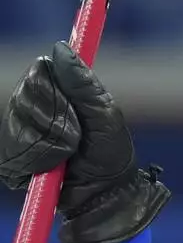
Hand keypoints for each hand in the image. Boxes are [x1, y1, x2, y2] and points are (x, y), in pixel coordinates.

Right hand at [0, 41, 169, 242]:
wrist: (102, 195)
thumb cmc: (110, 154)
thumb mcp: (105, 115)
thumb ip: (83, 83)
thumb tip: (61, 47)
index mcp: (60, 91)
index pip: (40, 73)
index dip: (56, 92)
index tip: (75, 110)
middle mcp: (35, 106)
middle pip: (26, 97)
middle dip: (57, 121)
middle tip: (76, 138)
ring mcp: (20, 130)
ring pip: (18, 124)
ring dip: (49, 143)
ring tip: (67, 154)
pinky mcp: (11, 156)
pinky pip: (11, 150)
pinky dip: (35, 160)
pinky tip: (51, 167)